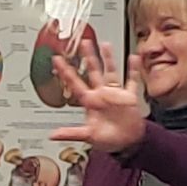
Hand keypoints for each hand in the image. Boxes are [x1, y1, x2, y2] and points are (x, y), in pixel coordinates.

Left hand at [48, 39, 146, 153]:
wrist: (127, 143)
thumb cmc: (108, 139)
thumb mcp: (88, 136)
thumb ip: (71, 133)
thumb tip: (53, 135)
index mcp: (90, 102)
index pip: (75, 83)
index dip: (65, 72)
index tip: (57, 59)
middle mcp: (101, 94)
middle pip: (93, 71)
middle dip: (88, 57)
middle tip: (83, 42)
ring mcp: (115, 94)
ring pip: (111, 72)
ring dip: (108, 59)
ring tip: (105, 44)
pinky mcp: (129, 97)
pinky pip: (131, 81)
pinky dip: (133, 70)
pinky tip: (133, 58)